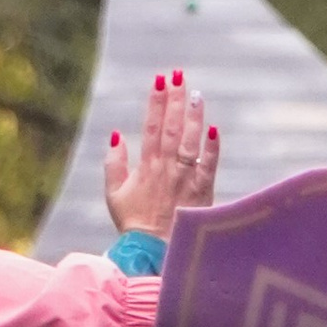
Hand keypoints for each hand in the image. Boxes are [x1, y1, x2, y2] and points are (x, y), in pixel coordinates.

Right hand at [105, 74, 219, 237]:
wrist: (155, 251)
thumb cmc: (134, 223)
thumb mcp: (113, 194)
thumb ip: (113, 163)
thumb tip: (117, 134)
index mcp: (145, 166)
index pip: (151, 126)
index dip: (156, 102)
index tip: (159, 81)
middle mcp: (166, 168)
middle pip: (172, 128)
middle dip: (175, 100)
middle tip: (178, 75)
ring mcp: (185, 179)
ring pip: (191, 142)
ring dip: (193, 117)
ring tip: (196, 94)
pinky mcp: (202, 191)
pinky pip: (209, 165)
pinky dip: (212, 148)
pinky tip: (213, 129)